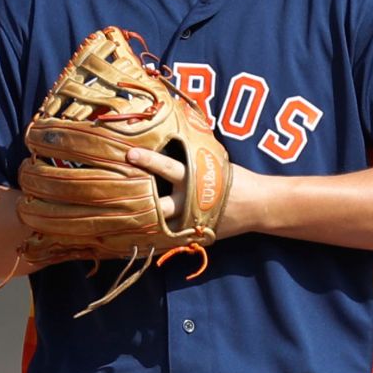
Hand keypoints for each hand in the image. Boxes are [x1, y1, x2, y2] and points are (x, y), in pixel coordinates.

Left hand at [124, 146, 261, 237]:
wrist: (258, 205)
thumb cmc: (234, 179)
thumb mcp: (214, 161)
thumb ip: (193, 154)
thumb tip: (170, 133)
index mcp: (196, 180)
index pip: (168, 168)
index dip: (148, 161)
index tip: (130, 153)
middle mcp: (190, 202)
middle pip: (159, 205)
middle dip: (138, 200)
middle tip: (114, 193)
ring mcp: (191, 223)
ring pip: (160, 226)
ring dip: (140, 223)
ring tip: (115, 220)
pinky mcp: (193, 236)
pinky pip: (169, 239)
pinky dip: (153, 238)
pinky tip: (133, 238)